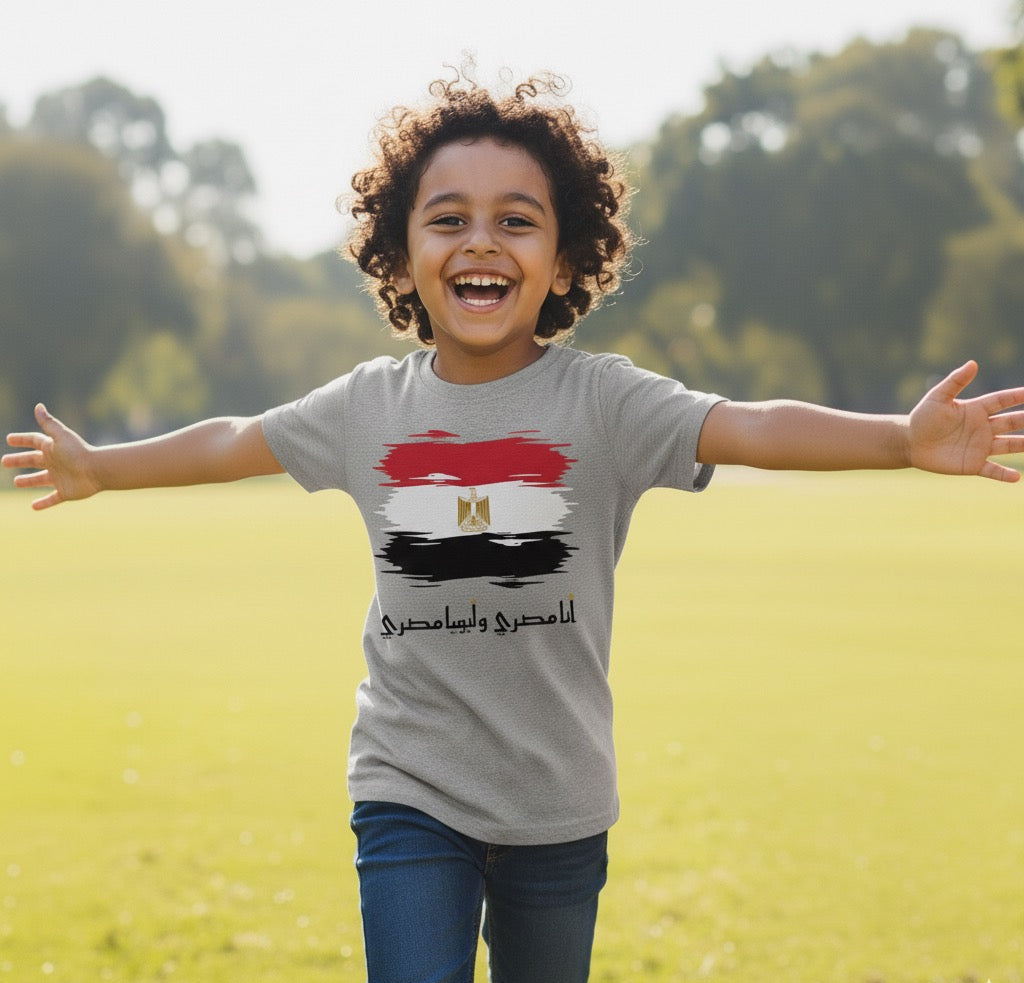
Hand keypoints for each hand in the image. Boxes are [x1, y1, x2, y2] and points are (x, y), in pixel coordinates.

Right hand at [3, 404, 100, 509]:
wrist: (97, 470)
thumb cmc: (78, 452)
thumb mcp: (60, 436)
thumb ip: (49, 423)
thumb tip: (38, 406)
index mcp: (53, 448)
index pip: (34, 441)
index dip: (22, 440)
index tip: (9, 439)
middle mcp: (55, 462)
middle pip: (33, 461)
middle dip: (19, 461)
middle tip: (4, 462)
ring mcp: (60, 478)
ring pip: (40, 480)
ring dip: (29, 481)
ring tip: (17, 482)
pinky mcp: (65, 492)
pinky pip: (52, 499)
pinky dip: (43, 503)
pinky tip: (33, 506)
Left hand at [908, 361, 1023, 481]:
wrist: (910, 442)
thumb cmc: (922, 417)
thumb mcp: (937, 397)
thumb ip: (955, 382)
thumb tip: (973, 363)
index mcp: (976, 409)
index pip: (1002, 401)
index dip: (1017, 396)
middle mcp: (983, 428)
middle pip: (1011, 422)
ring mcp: (980, 446)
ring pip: (1009, 445)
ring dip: (1023, 443)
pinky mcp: (973, 464)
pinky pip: (992, 470)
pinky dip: (1004, 474)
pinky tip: (1016, 478)